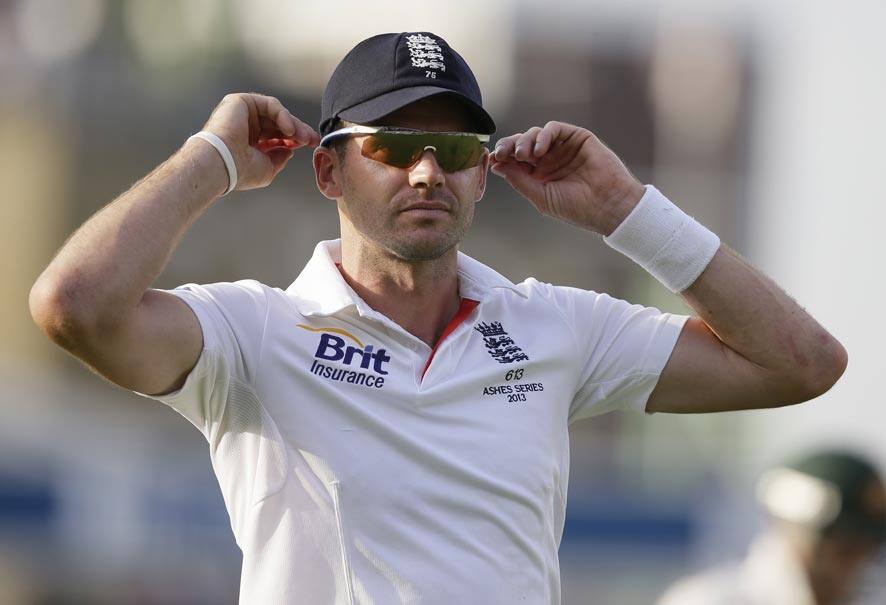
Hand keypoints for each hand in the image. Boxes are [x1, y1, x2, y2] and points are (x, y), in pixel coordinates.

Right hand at [201, 93, 319, 190]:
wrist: (222, 163)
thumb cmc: (241, 170)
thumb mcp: (268, 168)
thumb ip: (280, 158)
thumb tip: (289, 150)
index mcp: (249, 142)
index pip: (276, 136)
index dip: (295, 139)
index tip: (311, 144)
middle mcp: (245, 126)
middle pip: (278, 124)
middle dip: (299, 131)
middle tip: (313, 140)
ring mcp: (242, 113)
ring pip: (276, 114)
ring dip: (294, 125)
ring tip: (304, 138)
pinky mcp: (240, 101)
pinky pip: (270, 105)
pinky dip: (283, 116)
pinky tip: (289, 131)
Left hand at [490, 121, 645, 234]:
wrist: (608, 205)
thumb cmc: (577, 208)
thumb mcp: (541, 196)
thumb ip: (519, 180)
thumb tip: (497, 166)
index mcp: (539, 175)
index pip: (515, 160)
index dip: (502, 157)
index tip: (493, 159)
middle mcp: (549, 160)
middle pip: (522, 144)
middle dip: (509, 146)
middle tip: (503, 153)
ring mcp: (562, 148)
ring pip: (535, 134)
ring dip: (525, 140)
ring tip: (524, 154)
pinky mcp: (576, 138)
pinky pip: (554, 128)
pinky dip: (543, 134)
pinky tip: (539, 149)